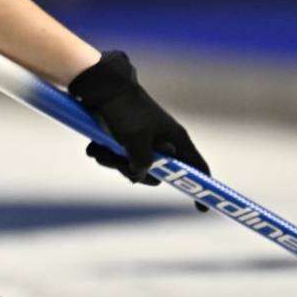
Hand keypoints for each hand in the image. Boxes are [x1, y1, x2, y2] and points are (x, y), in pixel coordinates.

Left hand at [68, 51, 211, 211]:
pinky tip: (95, 145)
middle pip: (154, 173)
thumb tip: (140, 174)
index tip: (200, 209)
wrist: (100, 87)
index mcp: (174, 138)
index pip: (196, 166)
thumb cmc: (124, 110)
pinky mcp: (122, 136)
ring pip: (129, 165)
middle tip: (118, 160)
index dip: (200, 186)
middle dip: (132, 170)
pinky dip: (104, 153)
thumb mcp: (136, 141)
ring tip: (102, 148)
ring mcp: (140, 138)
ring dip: (112, 160)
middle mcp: (160, 140)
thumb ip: (143, 164)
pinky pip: (115, 156)